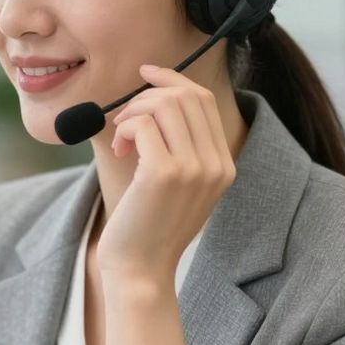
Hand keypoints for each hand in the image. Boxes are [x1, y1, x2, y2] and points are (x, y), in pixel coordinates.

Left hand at [98, 65, 236, 288]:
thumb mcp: (177, 184)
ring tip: (122, 139)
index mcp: (224, 164)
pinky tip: (120, 151)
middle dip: (147, 96)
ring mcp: (193, 168)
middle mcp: (216, 164)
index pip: (203, 100)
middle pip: (185, 95)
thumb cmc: (149, 226)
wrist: (141, 270)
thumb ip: (181, 146)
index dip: (172, 79)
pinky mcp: (164, 173)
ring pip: (163, 104)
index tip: (146, 74)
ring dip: (132, 113)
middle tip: (125, 121)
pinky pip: (141, 124)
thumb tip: (158, 96)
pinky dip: (124, 129)